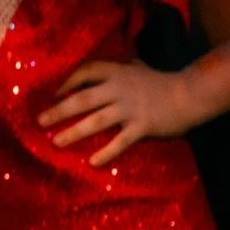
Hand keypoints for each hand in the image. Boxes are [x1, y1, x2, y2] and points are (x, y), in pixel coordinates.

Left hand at [39, 60, 206, 166]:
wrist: (191, 95)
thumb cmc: (161, 82)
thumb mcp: (138, 68)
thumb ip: (120, 68)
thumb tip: (104, 66)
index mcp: (117, 73)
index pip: (85, 72)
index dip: (66, 82)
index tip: (50, 93)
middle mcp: (119, 89)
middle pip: (83, 99)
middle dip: (59, 110)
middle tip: (39, 121)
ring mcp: (130, 108)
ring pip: (96, 121)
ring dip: (74, 132)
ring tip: (56, 142)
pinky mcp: (143, 125)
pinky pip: (120, 141)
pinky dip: (106, 152)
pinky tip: (92, 162)